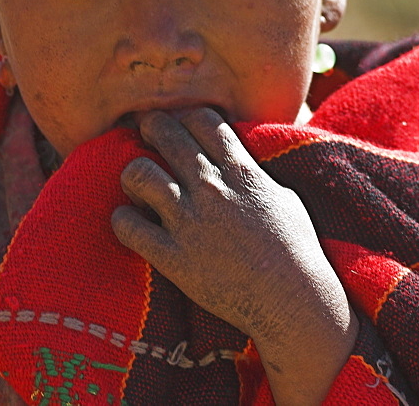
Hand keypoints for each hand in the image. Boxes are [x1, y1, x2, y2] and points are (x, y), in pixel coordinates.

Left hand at [110, 109, 356, 404]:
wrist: (293, 301)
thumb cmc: (296, 251)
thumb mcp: (283, 197)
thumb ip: (254, 174)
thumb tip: (242, 160)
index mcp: (240, 171)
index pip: (200, 119)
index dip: (183, 116)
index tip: (176, 125)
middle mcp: (211, 188)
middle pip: (165, 134)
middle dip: (150, 127)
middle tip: (145, 136)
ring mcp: (189, 222)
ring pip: (138, 173)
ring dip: (133, 175)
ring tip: (138, 187)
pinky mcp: (173, 257)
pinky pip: (128, 226)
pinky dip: (122, 220)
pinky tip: (130, 223)